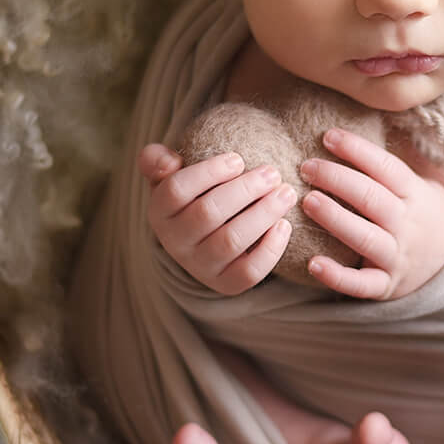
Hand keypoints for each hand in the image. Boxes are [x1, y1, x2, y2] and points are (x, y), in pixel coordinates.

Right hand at [138, 143, 297, 294]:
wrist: (208, 237)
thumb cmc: (195, 195)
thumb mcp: (172, 175)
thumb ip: (157, 161)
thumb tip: (168, 164)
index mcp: (160, 212)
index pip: (176, 190)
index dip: (208, 173)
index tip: (238, 159)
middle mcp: (175, 243)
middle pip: (208, 213)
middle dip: (245, 190)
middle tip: (272, 173)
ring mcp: (201, 266)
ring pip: (231, 241)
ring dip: (263, 214)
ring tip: (285, 194)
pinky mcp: (227, 284)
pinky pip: (249, 271)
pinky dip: (271, 248)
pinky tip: (284, 224)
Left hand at [298, 128, 443, 300]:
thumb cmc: (428, 217)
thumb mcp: (423, 188)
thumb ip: (392, 172)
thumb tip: (348, 141)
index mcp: (416, 195)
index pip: (386, 167)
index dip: (358, 150)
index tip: (329, 136)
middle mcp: (407, 225)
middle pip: (372, 198)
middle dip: (337, 179)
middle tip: (307, 167)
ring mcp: (398, 257)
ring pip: (365, 238)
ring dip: (335, 218)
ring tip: (308, 201)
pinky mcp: (387, 285)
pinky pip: (362, 284)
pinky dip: (338, 277)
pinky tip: (313, 264)